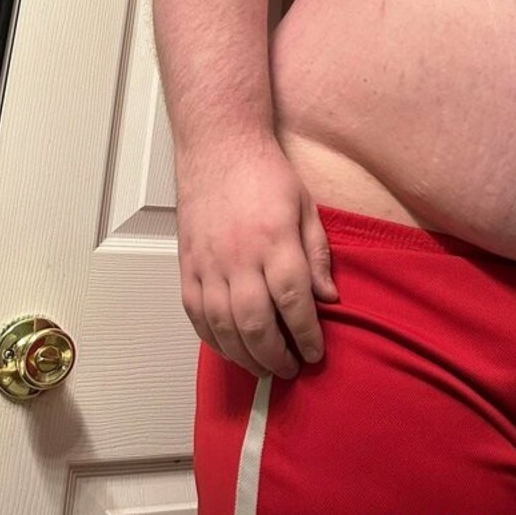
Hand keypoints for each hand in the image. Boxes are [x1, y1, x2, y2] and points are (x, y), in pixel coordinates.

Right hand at [175, 135, 338, 378]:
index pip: (293, 299)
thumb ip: (316, 254)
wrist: (219, 146)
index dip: (306, 334)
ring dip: (245, 356)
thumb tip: (329, 299)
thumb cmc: (265, 173)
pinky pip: (196, 315)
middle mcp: (239, 255)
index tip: (316, 351)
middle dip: (276, 355)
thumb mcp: (305, 206)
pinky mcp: (186, 265)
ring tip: (265, 368)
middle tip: (292, 368)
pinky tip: (231, 350)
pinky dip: (214, 340)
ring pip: (223, 326)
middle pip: (256, 322)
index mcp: (274, 238)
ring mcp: (208, 263)